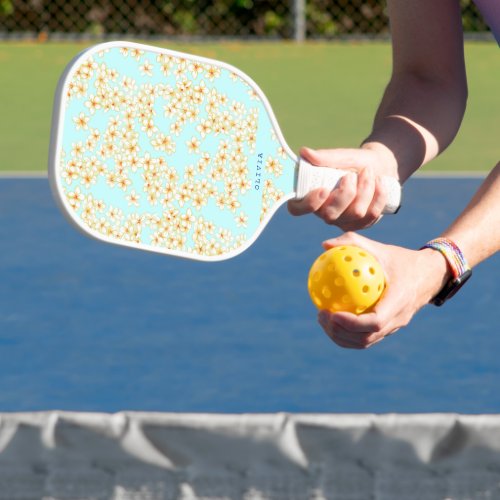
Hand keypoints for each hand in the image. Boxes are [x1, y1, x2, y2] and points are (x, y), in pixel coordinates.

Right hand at [288, 146, 397, 230]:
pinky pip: (371, 215)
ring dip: (365, 189)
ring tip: (368, 172)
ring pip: (355, 213)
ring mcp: (342, 221)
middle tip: (351, 175)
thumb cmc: (353, 161)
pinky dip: (378, 195)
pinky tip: (379, 182)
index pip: (297, 209)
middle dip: (346, 193)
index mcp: (310, 196)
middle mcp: (323, 212)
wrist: (379, 166)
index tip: (323, 189)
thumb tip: (304, 152)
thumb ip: (324, 157)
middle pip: (330, 215)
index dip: (308, 204)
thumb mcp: (341, 156)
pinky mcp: (361, 224)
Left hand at [316, 232, 450, 348]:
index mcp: (399, 301)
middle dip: (340, 332)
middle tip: (321, 315)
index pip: (375, 322)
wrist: (429, 275)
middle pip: (366, 338)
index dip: (352, 323)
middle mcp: (398, 319)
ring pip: (365, 342)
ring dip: (341, 336)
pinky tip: (331, 318)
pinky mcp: (389, 329)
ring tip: (322, 319)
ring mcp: (394, 327)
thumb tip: (324, 245)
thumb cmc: (401, 259)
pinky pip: (366, 337)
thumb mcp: (380, 248)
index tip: (332, 313)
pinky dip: (347, 333)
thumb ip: (353, 243)